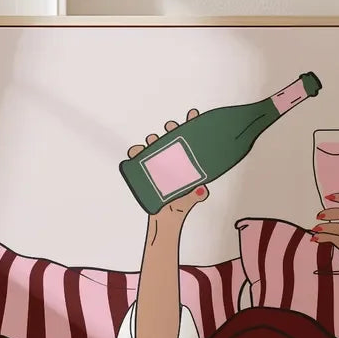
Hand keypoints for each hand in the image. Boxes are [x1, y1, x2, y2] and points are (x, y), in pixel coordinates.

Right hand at [128, 109, 208, 223]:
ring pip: (154, 146)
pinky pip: (138, 159)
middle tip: (171, 126)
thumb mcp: (190, 200)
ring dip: (153, 140)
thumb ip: (195, 196)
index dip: (191, 126)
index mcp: (186, 164)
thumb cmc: (179, 208)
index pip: (190, 142)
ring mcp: (159, 166)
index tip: (193, 115)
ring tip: (152, 139)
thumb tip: (203, 191)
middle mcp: (172, 162)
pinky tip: (136, 151)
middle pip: (171, 139)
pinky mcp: (145, 173)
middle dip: (171, 130)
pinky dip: (136, 152)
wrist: (164, 222)